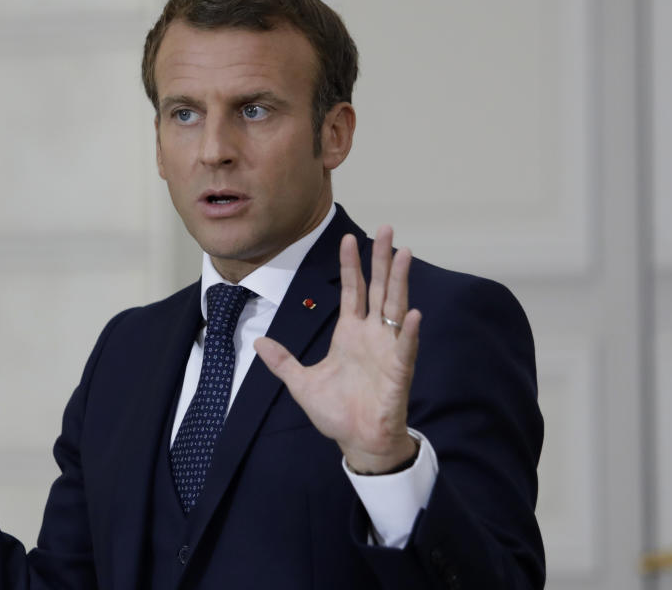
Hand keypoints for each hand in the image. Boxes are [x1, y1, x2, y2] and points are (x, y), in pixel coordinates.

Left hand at [254, 226, 420, 473]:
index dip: (351, 265)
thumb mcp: (302, 383)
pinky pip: (404, 348)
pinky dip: (408, 332)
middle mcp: (372, 335)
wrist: (358, 442)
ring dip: (399, 282)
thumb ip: (283, 361)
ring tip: (402, 253)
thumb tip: (259, 342)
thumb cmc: (337, 413)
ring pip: (395, 307)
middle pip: (378, 289)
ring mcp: (388, 350)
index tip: (348, 238)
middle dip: (381, 259)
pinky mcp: (398, 372)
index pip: (352, 291)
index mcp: (350, 333)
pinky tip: (411, 313)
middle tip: (387, 229)